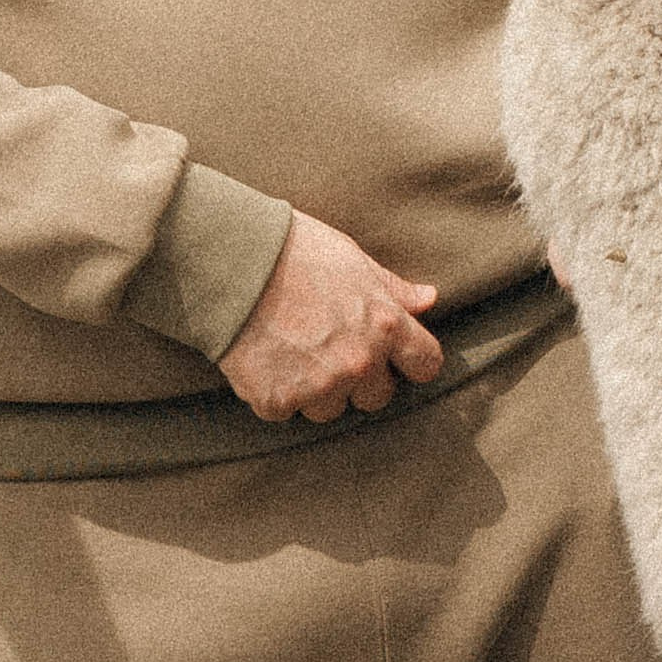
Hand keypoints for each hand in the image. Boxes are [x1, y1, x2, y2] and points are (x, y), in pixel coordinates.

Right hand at [219, 212, 443, 424]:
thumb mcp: (354, 260)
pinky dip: (277, 392)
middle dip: (360, 379)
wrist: (232, 262)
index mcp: (385, 325)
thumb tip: (429, 299)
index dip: (412, 361)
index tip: (397, 358)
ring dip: (317, 389)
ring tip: (293, 349)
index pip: (426, 364)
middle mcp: (358, 361)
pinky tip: (266, 358)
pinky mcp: (278, 400)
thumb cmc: (296, 251)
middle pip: (377, 397)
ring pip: (330, 409)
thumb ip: (393, 289)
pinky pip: (287, 410)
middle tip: (330, 347)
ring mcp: (319, 385)